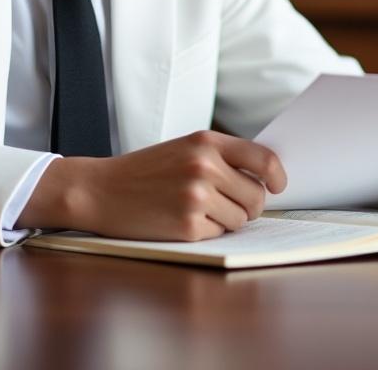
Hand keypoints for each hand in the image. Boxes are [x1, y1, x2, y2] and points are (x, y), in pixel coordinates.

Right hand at [18, 130, 286, 240]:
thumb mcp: (182, 149)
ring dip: (225, 221)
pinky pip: (218, 235)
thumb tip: (264, 180)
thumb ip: (220, 157)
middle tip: (225, 204)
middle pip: (256, 197)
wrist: (100, 189)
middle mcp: (204, 165)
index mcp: (205, 141)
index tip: (277, 186)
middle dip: (247, 206)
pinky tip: (180, 220)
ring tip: (194, 209)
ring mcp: (196, 196)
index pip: (263, 159)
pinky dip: (205, 233)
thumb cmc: (143, 171)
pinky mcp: (187, 225)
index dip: (277, 176)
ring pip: (240, 220)